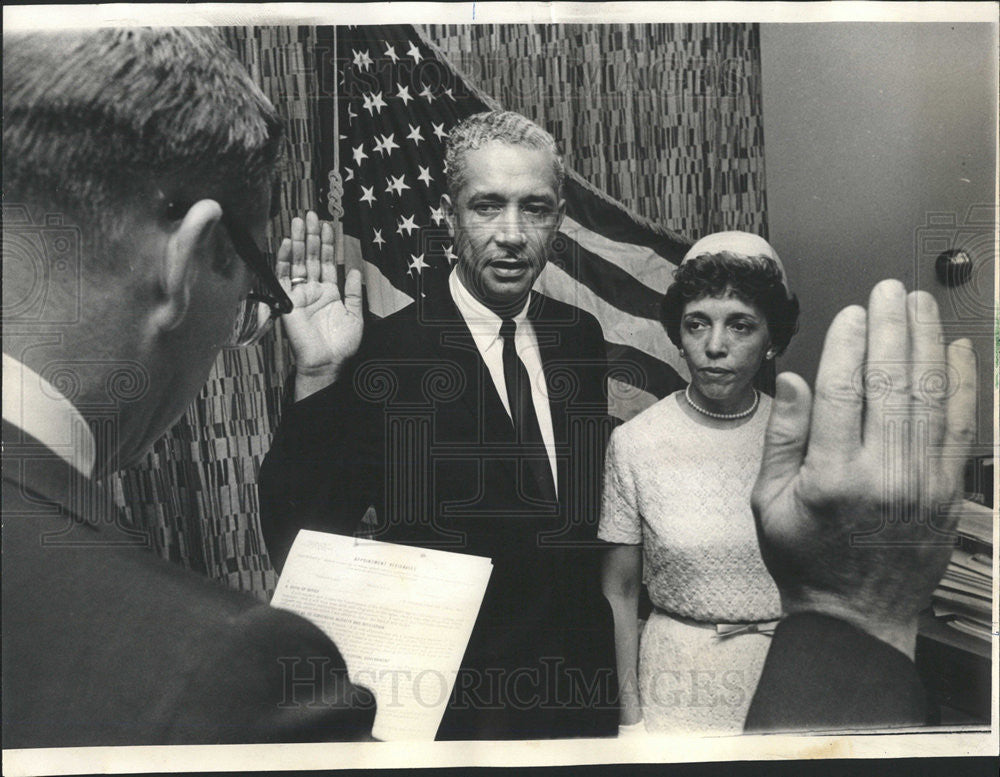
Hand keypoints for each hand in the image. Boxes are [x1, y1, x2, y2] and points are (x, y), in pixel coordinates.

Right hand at [276, 211, 362, 399]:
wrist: (327, 362)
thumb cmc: (341, 345)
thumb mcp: (355, 315)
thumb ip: (354, 292)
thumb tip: (356, 271)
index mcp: (329, 293)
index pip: (327, 262)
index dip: (327, 244)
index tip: (327, 225)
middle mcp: (313, 290)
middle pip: (311, 257)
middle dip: (311, 236)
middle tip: (311, 214)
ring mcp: (299, 294)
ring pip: (297, 262)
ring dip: (298, 241)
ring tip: (299, 221)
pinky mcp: (287, 300)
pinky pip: (283, 276)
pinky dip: (284, 259)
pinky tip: (287, 243)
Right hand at [752, 280, 976, 658]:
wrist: (856, 616)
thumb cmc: (804, 559)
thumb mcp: (768, 502)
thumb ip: (782, 438)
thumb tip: (795, 380)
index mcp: (830, 477)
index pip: (844, 391)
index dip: (849, 343)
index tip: (852, 312)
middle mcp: (882, 475)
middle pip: (892, 383)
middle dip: (892, 328)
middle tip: (890, 290)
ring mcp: (923, 483)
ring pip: (930, 396)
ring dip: (928, 343)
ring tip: (922, 304)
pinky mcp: (950, 492)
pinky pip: (961, 427)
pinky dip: (963, 385)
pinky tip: (958, 351)